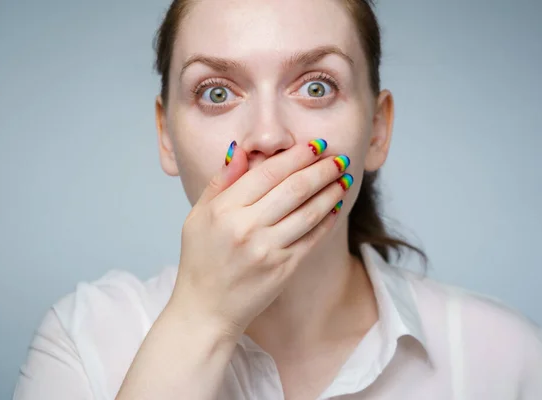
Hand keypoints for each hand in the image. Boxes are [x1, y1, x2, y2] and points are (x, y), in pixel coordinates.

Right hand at [168, 139, 353, 337]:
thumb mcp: (197, 216)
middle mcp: (246, 228)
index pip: (267, 172)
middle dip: (322, 169)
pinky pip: (312, 238)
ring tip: (344, 177)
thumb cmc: (200, 260)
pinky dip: (327, 219)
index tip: (314, 145)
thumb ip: (220, 181)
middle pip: (294, 188)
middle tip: (339, 157)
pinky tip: (335, 205)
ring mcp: (267, 250)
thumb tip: (241, 150)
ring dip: (330, 191)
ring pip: (308, 212)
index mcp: (224, 210)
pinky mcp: (283, 268)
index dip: (296, 156)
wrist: (206, 310)